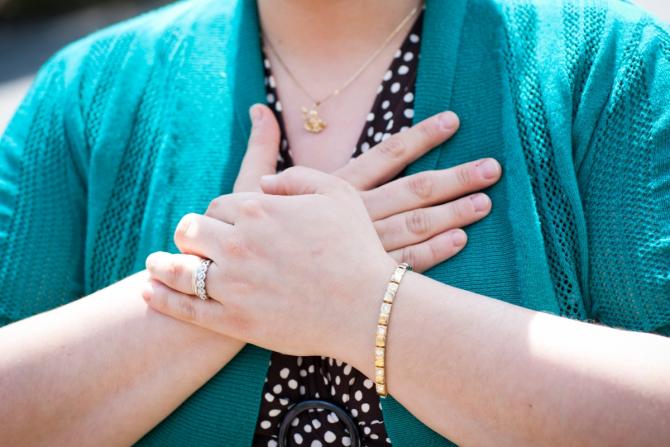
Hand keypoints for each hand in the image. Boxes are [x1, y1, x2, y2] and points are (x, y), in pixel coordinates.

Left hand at [144, 167, 396, 361]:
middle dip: (191, 233)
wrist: (367, 307)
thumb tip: (265, 182)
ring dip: (163, 263)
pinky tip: (148, 292)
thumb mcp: (338, 194)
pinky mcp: (233, 320)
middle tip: (195, 242)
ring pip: (178, 267)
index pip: (218, 204)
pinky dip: (161, 298)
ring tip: (155, 264)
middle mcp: (238, 243)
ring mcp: (232, 283)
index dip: (220, 213)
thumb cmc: (357, 248)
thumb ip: (297, 177)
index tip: (226, 223)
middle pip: (191, 230)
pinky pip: (185, 308)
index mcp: (259, 209)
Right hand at [230, 105, 501, 271]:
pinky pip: (406, 266)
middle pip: (415, 192)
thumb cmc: (241, 237)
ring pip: (418, 227)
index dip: (421, 138)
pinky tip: (459, 242)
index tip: (452, 122)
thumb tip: (258, 108)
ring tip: (484, 203)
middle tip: (492, 168)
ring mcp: (361, 249)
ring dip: (453, 214)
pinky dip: (434, 254)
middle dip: (455, 178)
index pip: (386, 155)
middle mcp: (354, 216)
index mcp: (333, 189)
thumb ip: (262, 148)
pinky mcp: (360, 278)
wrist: (234, 289)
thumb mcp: (246, 189)